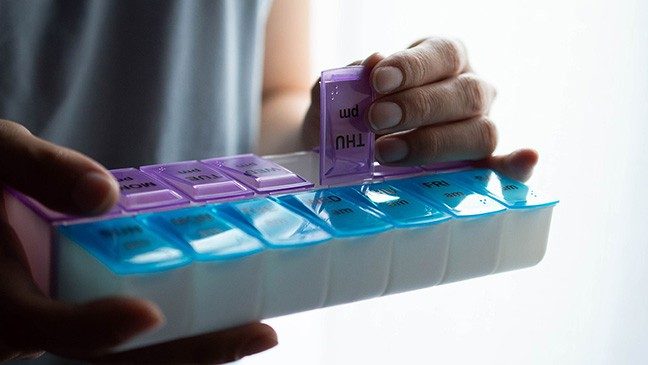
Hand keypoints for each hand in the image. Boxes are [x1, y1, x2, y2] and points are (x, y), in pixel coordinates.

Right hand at [0, 120, 276, 362]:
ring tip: (257, 331)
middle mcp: (36, 328)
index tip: (148, 316)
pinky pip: (134, 338)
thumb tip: (104, 195)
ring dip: (194, 349)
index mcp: (4, 299)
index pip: (50, 327)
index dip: (97, 328)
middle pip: (113, 360)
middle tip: (259, 334)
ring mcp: (66, 327)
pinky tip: (225, 312)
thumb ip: (40, 170)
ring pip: (129, 358)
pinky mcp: (87, 314)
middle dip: (188, 353)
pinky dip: (180, 332)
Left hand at [303, 37, 537, 181]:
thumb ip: (351, 77)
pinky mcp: (480, 165)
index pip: (442, 53)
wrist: (346, 149)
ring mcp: (480, 126)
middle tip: (376, 120)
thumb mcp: (343, 92)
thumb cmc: (349, 112)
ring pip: (483, 131)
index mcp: (442, 57)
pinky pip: (505, 165)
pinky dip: (517, 166)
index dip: (413, 66)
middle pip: (466, 93)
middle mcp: (470, 88)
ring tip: (386, 152)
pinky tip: (526, 159)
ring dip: (436, 143)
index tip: (377, 82)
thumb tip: (371, 60)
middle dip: (419, 107)